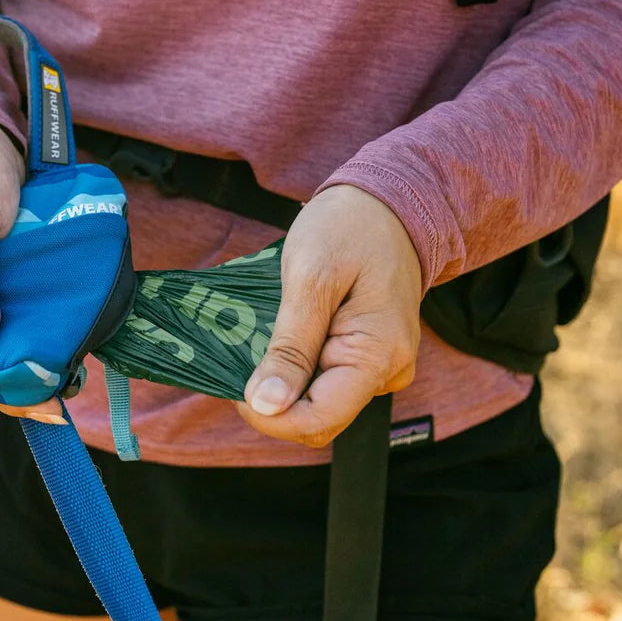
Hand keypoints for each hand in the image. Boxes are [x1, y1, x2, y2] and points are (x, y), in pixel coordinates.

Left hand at [238, 184, 422, 446]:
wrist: (387, 201)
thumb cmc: (349, 228)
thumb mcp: (311, 280)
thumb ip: (291, 347)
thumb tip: (266, 404)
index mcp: (378, 355)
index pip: (318, 419)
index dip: (270, 416)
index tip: (235, 386)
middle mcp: (387, 371)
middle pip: (317, 418)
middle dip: (272, 399)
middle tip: (241, 352)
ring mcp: (380, 366)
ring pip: (318, 401)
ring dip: (282, 380)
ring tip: (261, 335)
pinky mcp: (367, 356)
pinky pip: (326, 380)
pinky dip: (295, 366)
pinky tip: (280, 334)